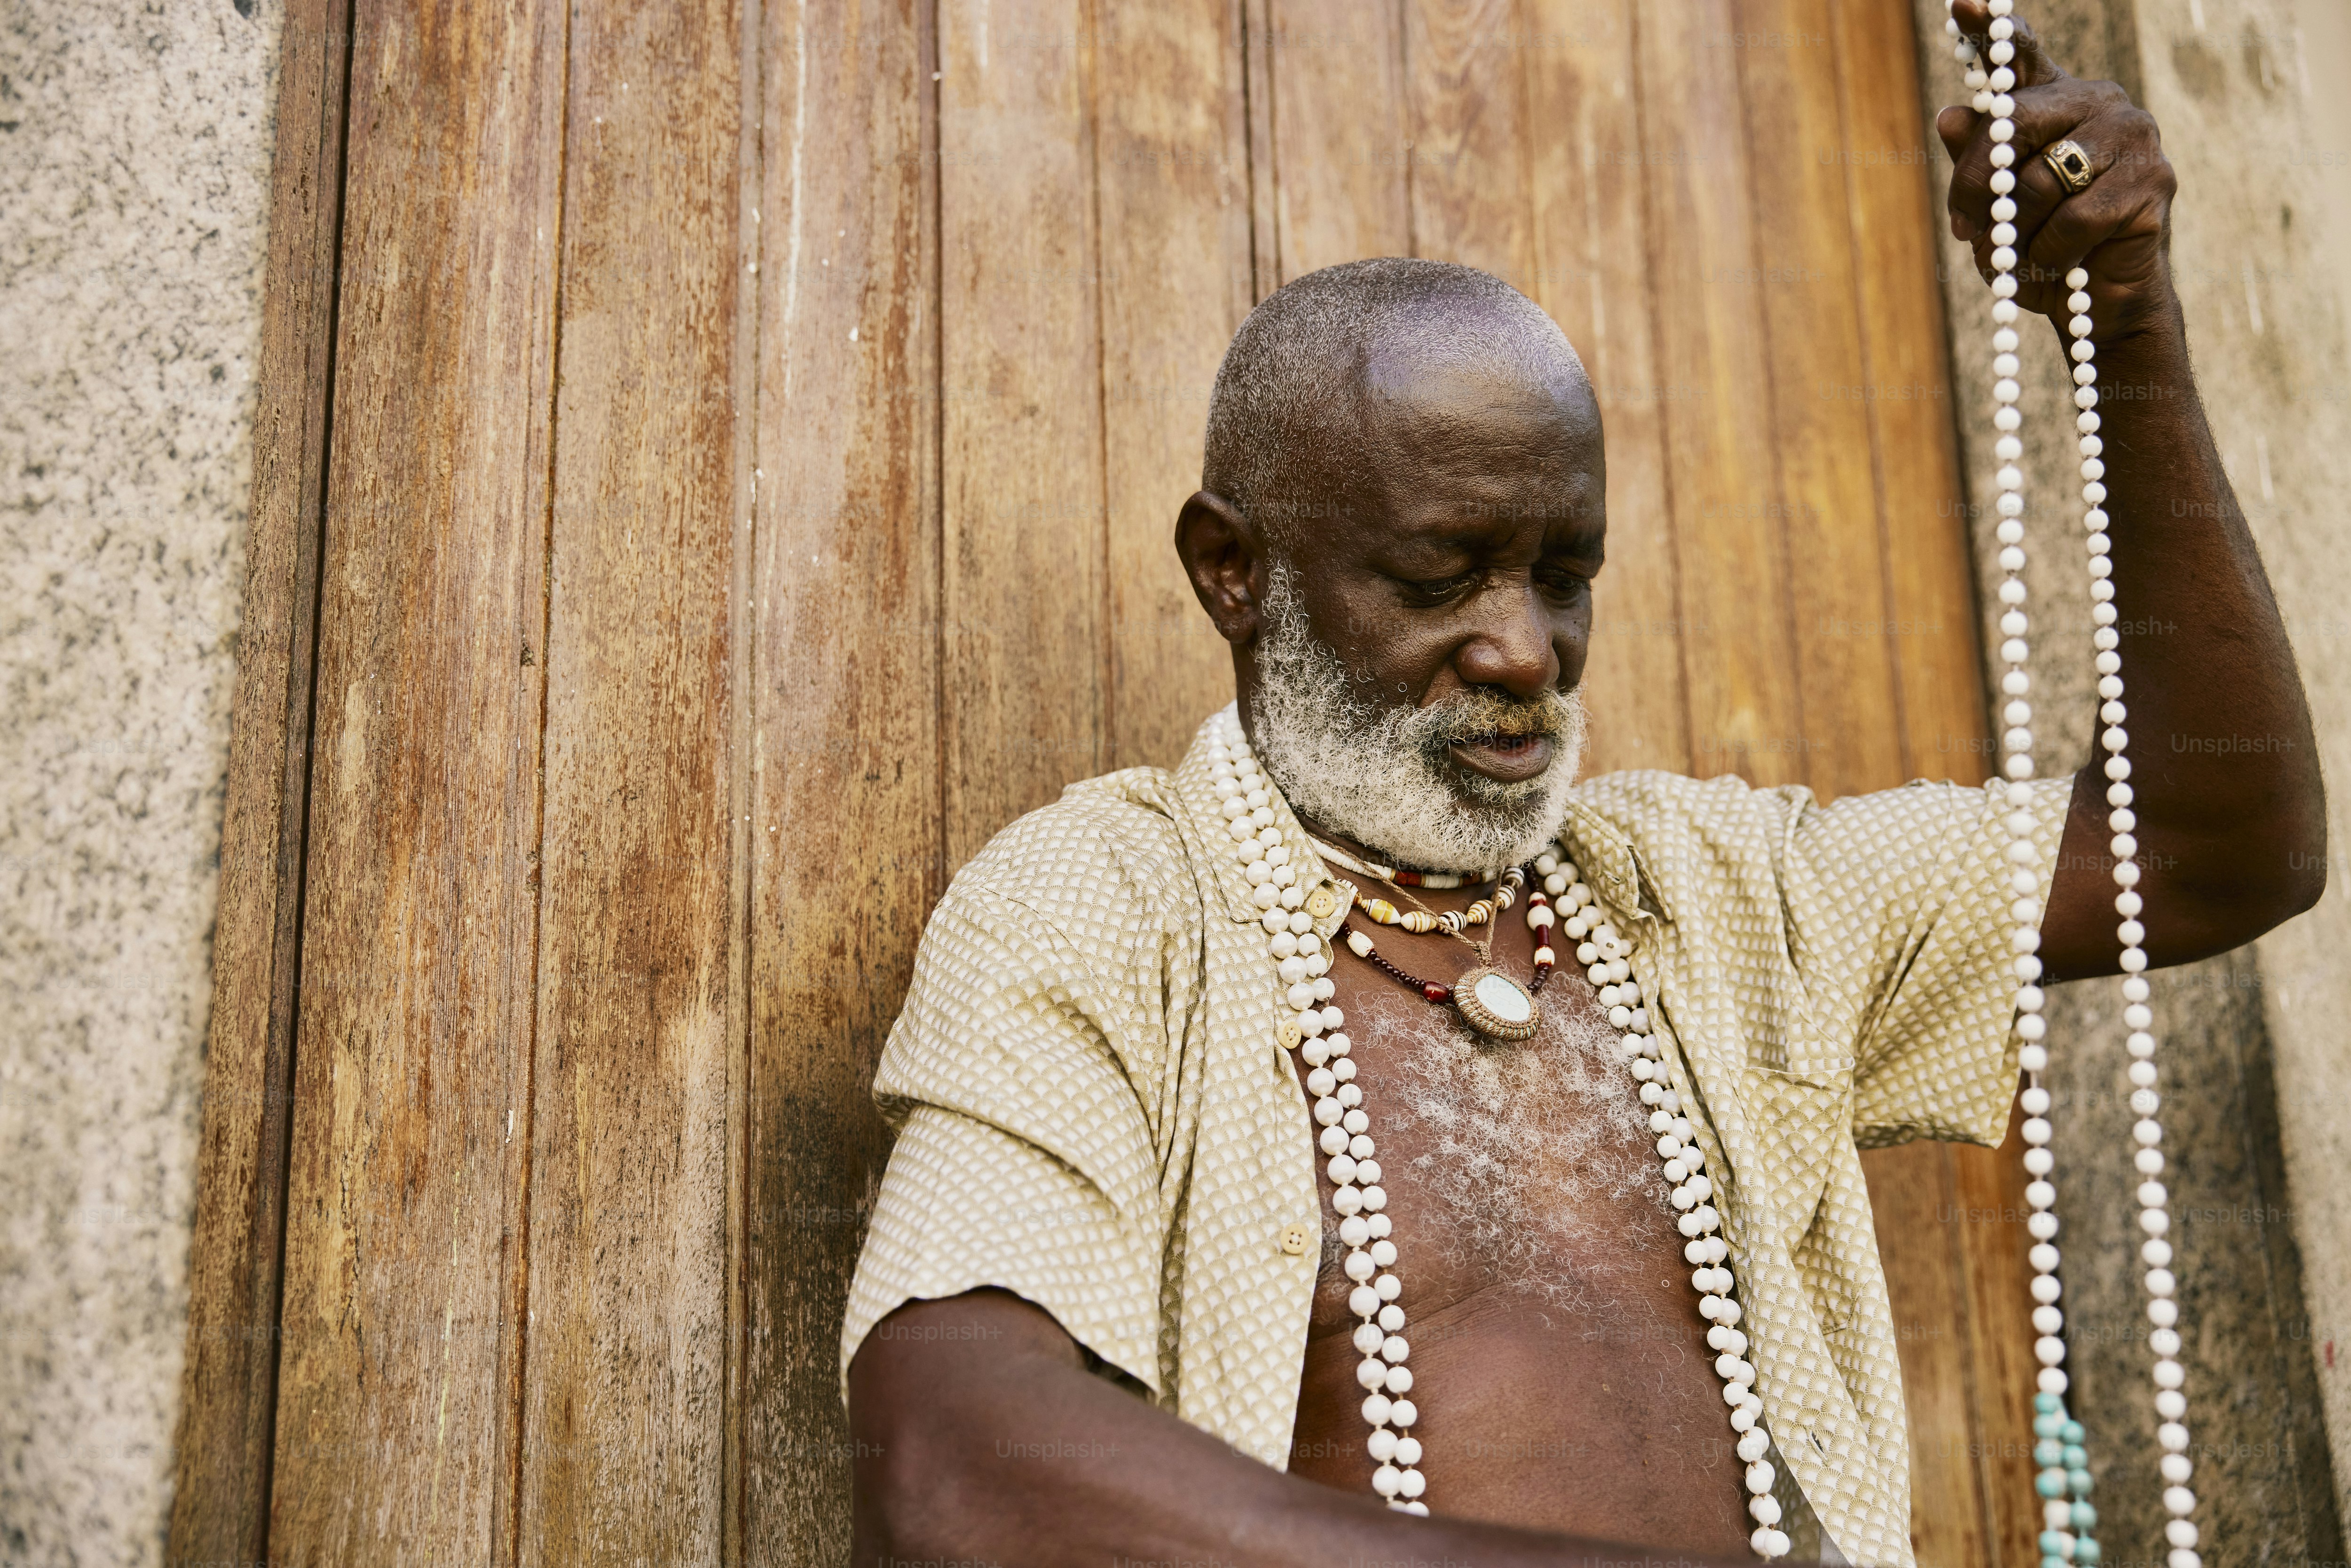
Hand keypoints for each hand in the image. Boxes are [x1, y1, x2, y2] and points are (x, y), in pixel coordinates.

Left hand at [1934, 0, 2177, 338]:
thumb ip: (1977, 162)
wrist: (2097, 301)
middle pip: (2011, 125)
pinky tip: (2059, 263)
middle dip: (1976, 184)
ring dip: (2015, 232)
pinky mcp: (2153, 182)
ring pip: (2039, 180)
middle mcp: (2102, 103)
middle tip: (1965, 226)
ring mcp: (2135, 137)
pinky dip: (2050, 253)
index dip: (1994, 28)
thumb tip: (1951, 115)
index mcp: (2058, 102)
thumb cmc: (2042, 245)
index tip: (1964, 1)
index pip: (2022, 57)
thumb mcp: (1996, 207)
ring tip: (2021, 255)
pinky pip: (2073, 219)